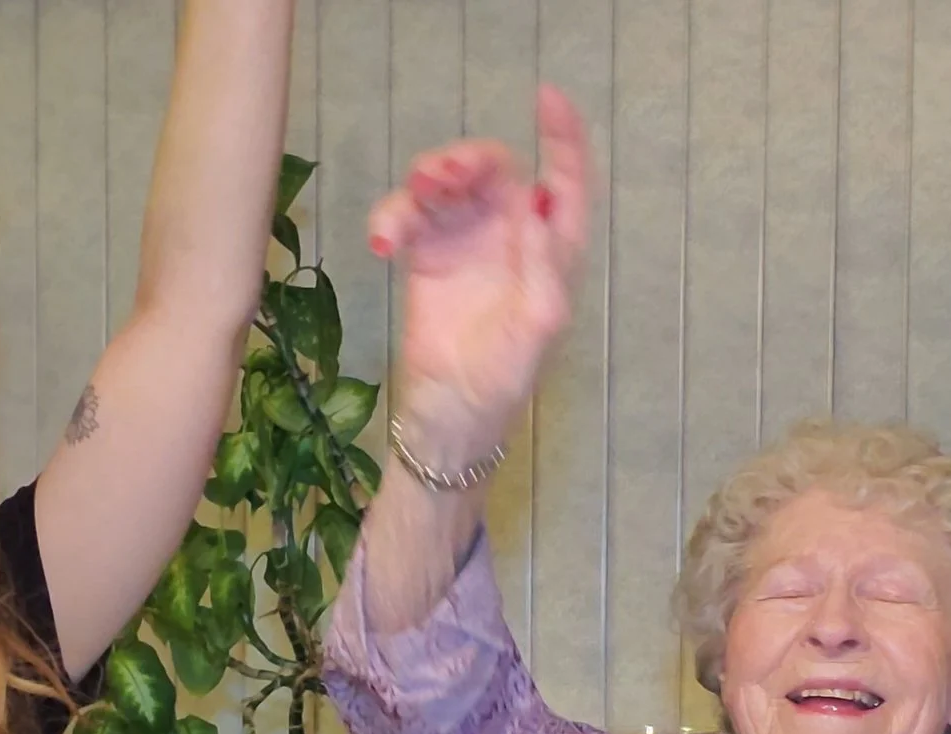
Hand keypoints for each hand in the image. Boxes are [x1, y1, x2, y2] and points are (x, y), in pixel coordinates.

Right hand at [367, 85, 589, 466]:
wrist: (448, 419)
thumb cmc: (503, 381)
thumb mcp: (538, 329)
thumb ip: (544, 268)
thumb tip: (537, 206)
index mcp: (555, 251)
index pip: (567, 181)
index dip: (563, 137)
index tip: (545, 98)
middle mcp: (514, 236)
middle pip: (496, 171)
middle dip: (471, 160)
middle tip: (442, 175)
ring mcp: (468, 242)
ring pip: (448, 185)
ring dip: (428, 181)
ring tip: (411, 206)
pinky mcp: (426, 256)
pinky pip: (409, 215)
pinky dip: (393, 217)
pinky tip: (383, 243)